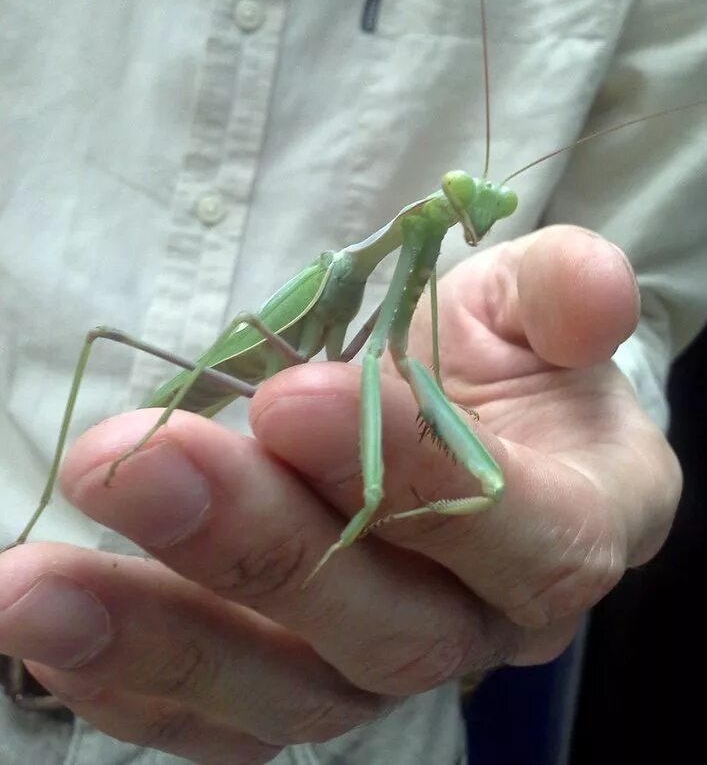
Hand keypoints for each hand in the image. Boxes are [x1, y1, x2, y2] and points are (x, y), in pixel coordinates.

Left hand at [0, 226, 680, 763]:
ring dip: (164, 637)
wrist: (482, 428)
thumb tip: (593, 290)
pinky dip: (140, 689)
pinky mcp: (310, 681)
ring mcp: (390, 665)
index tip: (286, 396)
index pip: (509, 523)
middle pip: (384, 621)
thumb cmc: (513, 362)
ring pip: (292, 689)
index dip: (404, 465)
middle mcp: (487, 623)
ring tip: (36, 588)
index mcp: (575, 522)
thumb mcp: (541, 306)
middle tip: (137, 465)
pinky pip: (231, 719)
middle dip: (256, 544)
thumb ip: (565, 295)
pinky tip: (55, 640)